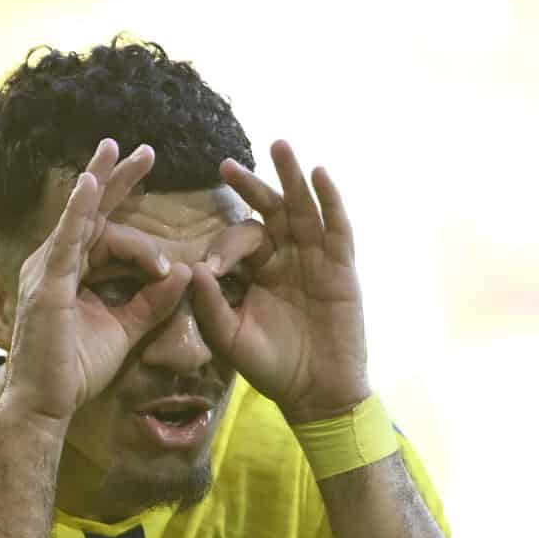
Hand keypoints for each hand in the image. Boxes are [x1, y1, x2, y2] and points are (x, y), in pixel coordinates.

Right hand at [0, 138, 195, 422]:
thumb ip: (151, 302)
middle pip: (90, 211)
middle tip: (144, 149)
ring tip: (119, 149)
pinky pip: (66, 239)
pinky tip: (91, 183)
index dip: (131, 215)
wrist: (46, 404)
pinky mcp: (47, 285)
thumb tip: (183, 273)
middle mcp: (54, 263)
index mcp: (70, 272)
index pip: (103, 231)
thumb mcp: (125, 330)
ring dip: (101, 181)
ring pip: (83, 219)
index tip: (165, 230)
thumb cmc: (76, 370)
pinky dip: (78, 210)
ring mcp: (47, 270)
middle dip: (117, 178)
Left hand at [191, 140, 370, 421]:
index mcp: (258, 272)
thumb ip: (212, 305)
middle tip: (226, 164)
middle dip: (252, 186)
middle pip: (269, 211)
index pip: (239, 241)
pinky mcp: (341, 267)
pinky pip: (337, 228)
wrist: (314, 392)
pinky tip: (319, 174)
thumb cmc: (271, 366)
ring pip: (303, 208)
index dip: (224, 248)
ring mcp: (315, 259)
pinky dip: (330, 200)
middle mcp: (286, 258)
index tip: (211, 267)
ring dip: (291, 176)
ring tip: (278, 145)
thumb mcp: (230, 338)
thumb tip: (197, 269)